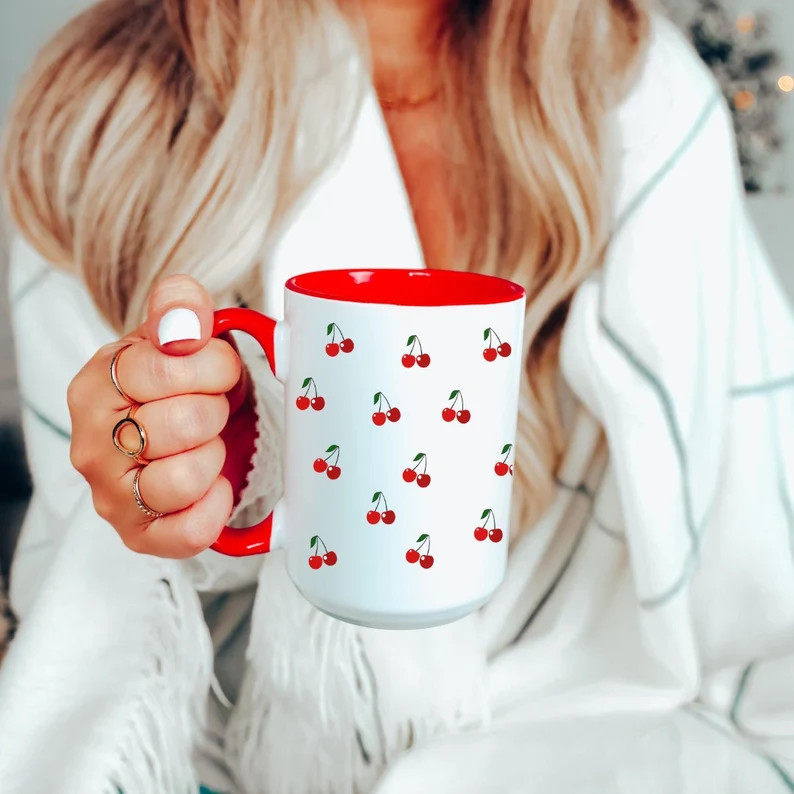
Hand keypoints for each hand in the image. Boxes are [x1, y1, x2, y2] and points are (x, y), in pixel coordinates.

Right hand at [67, 275, 251, 557]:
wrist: (186, 428)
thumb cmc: (179, 385)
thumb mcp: (180, 334)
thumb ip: (180, 307)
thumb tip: (182, 320)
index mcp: (96, 386)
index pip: (161, 368)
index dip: (211, 365)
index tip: (217, 368)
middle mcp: (92, 445)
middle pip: (181, 423)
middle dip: (215, 409)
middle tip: (211, 408)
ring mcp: (111, 496)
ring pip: (184, 479)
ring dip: (214, 456)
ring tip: (206, 445)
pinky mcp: (139, 536)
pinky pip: (190, 531)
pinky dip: (215, 505)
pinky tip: (214, 483)